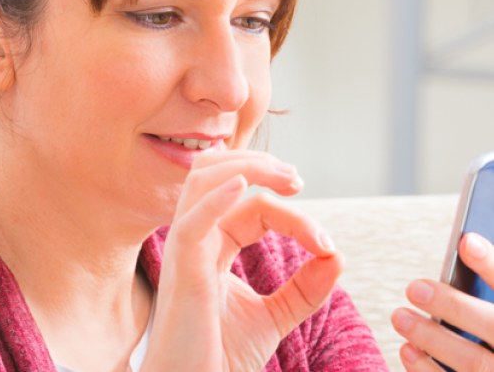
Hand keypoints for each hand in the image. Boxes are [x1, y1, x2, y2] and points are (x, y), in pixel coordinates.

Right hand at [140, 150, 343, 371]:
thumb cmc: (222, 356)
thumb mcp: (274, 316)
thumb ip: (304, 288)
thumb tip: (337, 258)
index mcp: (213, 245)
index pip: (251, 207)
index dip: (291, 215)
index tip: (326, 245)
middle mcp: (196, 239)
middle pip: (217, 175)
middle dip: (259, 165)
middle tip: (297, 178)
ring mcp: (185, 251)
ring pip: (202, 183)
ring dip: (246, 167)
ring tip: (286, 177)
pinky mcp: (181, 271)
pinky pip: (192, 223)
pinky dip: (215, 199)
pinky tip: (241, 186)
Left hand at [391, 233, 493, 370]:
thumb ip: (491, 283)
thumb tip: (466, 245)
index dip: (491, 264)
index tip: (467, 241)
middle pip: (493, 326)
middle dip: (452, 305)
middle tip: (414, 288)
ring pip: (473, 362)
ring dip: (431, 337)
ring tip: (400, 316)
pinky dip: (427, 370)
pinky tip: (407, 349)